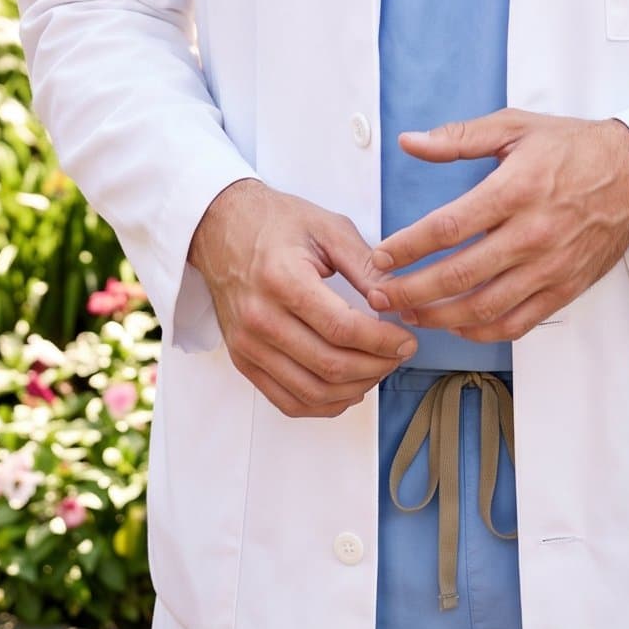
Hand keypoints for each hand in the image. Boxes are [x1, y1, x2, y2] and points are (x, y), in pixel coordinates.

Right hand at [189, 179, 416, 417]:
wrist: (221, 228)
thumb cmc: (276, 223)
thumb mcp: (327, 229)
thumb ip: (365, 266)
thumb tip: (397, 301)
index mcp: (283, 280)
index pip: (341, 328)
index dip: (382, 342)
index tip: (406, 341)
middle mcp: (260, 318)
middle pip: (329, 365)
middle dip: (376, 367)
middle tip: (399, 356)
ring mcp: (248, 345)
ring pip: (311, 392)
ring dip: (354, 389)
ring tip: (378, 370)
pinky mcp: (243, 361)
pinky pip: (288, 402)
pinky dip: (324, 405)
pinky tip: (348, 389)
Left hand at [363, 111, 628, 343]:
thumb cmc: (573, 146)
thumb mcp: (516, 126)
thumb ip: (459, 138)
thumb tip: (410, 142)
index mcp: (516, 189)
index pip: (448, 227)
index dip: (407, 247)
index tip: (380, 257)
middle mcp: (532, 233)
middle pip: (459, 275)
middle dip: (412, 291)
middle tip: (381, 296)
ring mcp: (550, 267)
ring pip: (485, 308)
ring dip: (440, 318)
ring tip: (409, 315)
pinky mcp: (565, 288)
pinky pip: (517, 323)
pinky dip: (482, 331)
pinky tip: (458, 325)